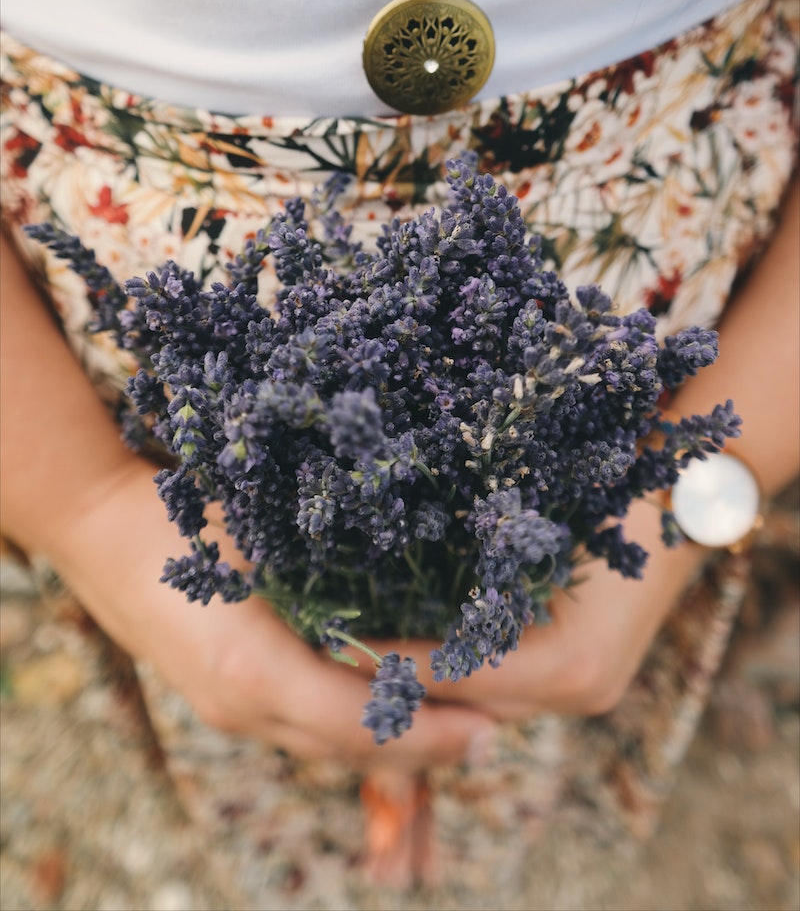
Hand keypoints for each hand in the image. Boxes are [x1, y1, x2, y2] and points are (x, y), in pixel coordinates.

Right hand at [50, 454, 494, 767]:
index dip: (430, 729)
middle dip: (423, 746)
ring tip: (452, 725)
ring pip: (325, 746)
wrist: (98, 532)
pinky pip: (299, 731)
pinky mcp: (220, 703)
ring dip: (389, 744)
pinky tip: (388, 708)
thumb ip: (333, 554)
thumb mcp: (263, 524)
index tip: (490, 723)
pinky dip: (350, 731)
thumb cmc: (182, 515)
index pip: (362, 721)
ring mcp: (226, 712)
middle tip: (490, 732)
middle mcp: (241, 707)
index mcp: (255, 667)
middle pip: (350, 748)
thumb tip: (425, 550)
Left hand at [352, 495, 704, 720]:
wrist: (682, 501)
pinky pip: (506, 687)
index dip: (391, 662)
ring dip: (429, 680)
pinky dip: (463, 670)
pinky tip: (416, 644)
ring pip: (483, 702)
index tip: (334, 644)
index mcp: (568, 664)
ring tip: (361, 651)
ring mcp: (586, 694)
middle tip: (335, 652)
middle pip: (466, 705)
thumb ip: (477, 563)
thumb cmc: (608, 495)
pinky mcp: (585, 681)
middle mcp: (579, 694)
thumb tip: (391, 572)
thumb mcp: (538, 522)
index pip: (455, 676)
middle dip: (401, 682)